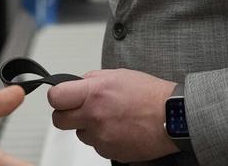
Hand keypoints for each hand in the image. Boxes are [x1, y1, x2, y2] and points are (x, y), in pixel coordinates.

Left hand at [47, 68, 176, 161]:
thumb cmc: (150, 94)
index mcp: (94, 93)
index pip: (55, 97)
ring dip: (88, 127)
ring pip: (80, 135)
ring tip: (109, 118)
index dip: (57, 97)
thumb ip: (92, 79)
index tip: (63, 97)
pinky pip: (97, 146)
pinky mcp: (110, 152)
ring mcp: (101, 137)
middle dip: (66, 114)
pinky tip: (119, 129)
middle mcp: (94, 116)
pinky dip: (104, 139)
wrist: (172, 117)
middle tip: (78, 109)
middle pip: (59, 121)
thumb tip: (77, 85)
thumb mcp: (117, 74)